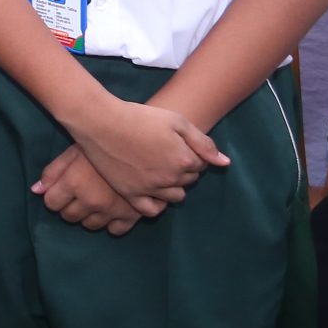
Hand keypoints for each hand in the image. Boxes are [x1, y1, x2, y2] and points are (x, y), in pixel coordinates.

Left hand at [33, 145, 152, 234]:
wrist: (141, 145)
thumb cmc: (102, 144)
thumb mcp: (74, 151)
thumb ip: (53, 171)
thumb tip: (36, 190)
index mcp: (74, 182)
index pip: (51, 203)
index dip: (53, 196)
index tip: (61, 190)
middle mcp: (91, 200)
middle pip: (69, 216)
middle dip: (69, 206)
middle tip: (78, 193)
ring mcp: (112, 210)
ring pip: (90, 225)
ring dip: (88, 215)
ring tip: (94, 199)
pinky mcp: (132, 215)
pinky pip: (115, 230)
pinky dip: (111, 223)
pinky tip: (111, 209)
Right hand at [71, 98, 227, 201]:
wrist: (102, 122)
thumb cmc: (140, 117)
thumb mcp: (176, 121)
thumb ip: (203, 143)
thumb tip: (225, 163)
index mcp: (184, 160)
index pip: (200, 165)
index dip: (191, 154)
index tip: (176, 144)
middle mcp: (170, 179)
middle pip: (188, 181)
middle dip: (183, 170)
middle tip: (164, 154)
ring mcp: (150, 188)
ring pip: (174, 197)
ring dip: (172, 186)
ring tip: (158, 170)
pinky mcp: (130, 194)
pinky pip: (151, 210)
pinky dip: (157, 204)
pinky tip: (152, 192)